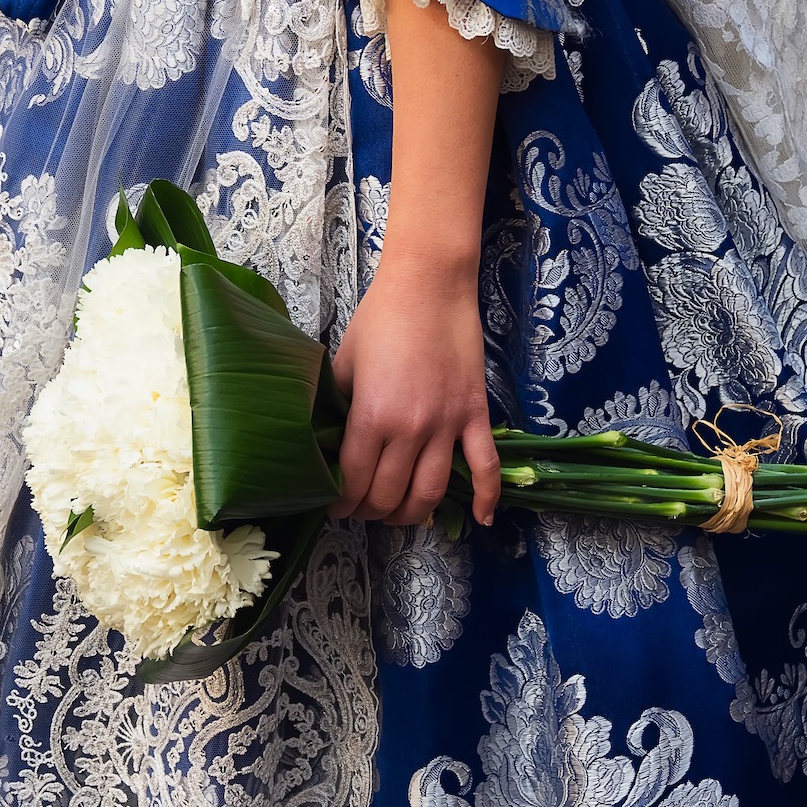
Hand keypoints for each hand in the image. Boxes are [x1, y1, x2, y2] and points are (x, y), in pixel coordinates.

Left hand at [327, 250, 500, 526]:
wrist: (430, 285)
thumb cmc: (381, 318)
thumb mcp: (343, 362)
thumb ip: (332, 404)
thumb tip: (319, 439)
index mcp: (371, 416)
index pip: (354, 481)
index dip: (341, 502)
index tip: (334, 505)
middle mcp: (410, 429)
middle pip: (390, 495)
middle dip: (370, 511)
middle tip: (361, 509)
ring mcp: (447, 425)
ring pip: (431, 493)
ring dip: (411, 515)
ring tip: (397, 515)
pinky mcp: (476, 416)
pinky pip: (486, 466)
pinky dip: (487, 498)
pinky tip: (482, 521)